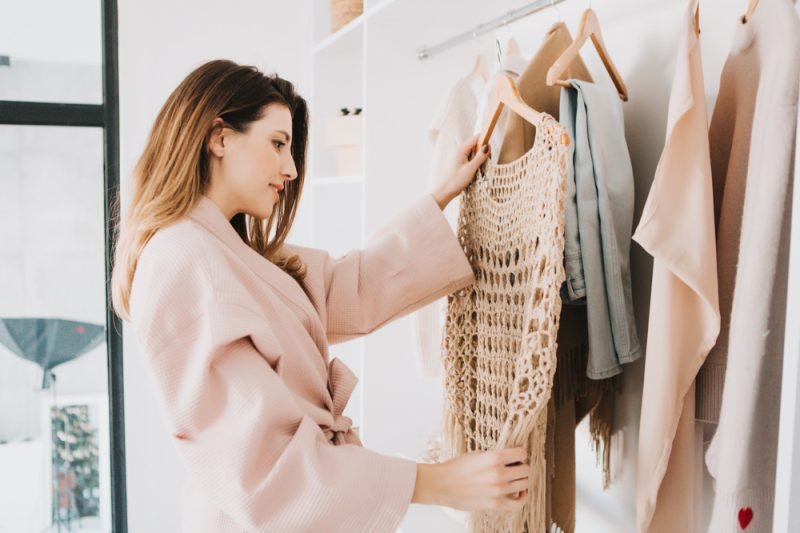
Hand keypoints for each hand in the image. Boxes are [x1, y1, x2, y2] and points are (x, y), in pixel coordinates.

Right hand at [411, 447, 528, 511]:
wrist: (442, 484)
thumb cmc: (456, 468)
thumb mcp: (476, 454)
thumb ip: (494, 456)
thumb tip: (509, 458)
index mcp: (494, 457)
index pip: (522, 453)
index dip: (520, 454)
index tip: (517, 456)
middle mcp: (499, 473)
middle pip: (525, 469)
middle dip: (521, 467)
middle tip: (515, 467)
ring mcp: (498, 490)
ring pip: (524, 483)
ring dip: (521, 480)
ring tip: (515, 478)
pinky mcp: (496, 504)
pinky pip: (519, 503)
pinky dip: (523, 497)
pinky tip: (519, 492)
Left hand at [430, 134, 491, 209]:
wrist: (445, 191)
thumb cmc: (455, 181)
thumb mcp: (470, 169)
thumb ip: (480, 157)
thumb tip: (488, 146)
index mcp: (461, 149)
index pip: (476, 138)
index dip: (484, 142)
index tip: (489, 153)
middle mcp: (460, 151)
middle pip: (476, 145)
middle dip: (483, 153)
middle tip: (484, 164)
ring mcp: (460, 157)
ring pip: (475, 153)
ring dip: (480, 160)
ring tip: (479, 171)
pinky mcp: (461, 163)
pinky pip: (471, 160)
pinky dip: (476, 165)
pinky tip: (475, 173)